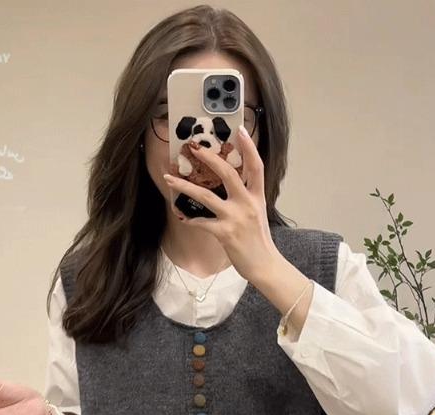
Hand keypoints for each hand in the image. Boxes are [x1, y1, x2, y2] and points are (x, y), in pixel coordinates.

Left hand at [162, 125, 278, 282]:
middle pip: (228, 173)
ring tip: (169, 178)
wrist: (265, 265)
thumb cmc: (259, 240)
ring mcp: (235, 218)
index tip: (239, 129)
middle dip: (209, 158)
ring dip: (184, 186)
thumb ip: (246, 197)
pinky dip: (189, 218)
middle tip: (195, 148)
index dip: (248, 146)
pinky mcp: (224, 233)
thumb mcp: (258, 213)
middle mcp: (247, 203)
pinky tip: (180, 215)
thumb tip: (232, 185)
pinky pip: (201, 221)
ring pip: (205, 195)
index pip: (256, 165)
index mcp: (257, 196)